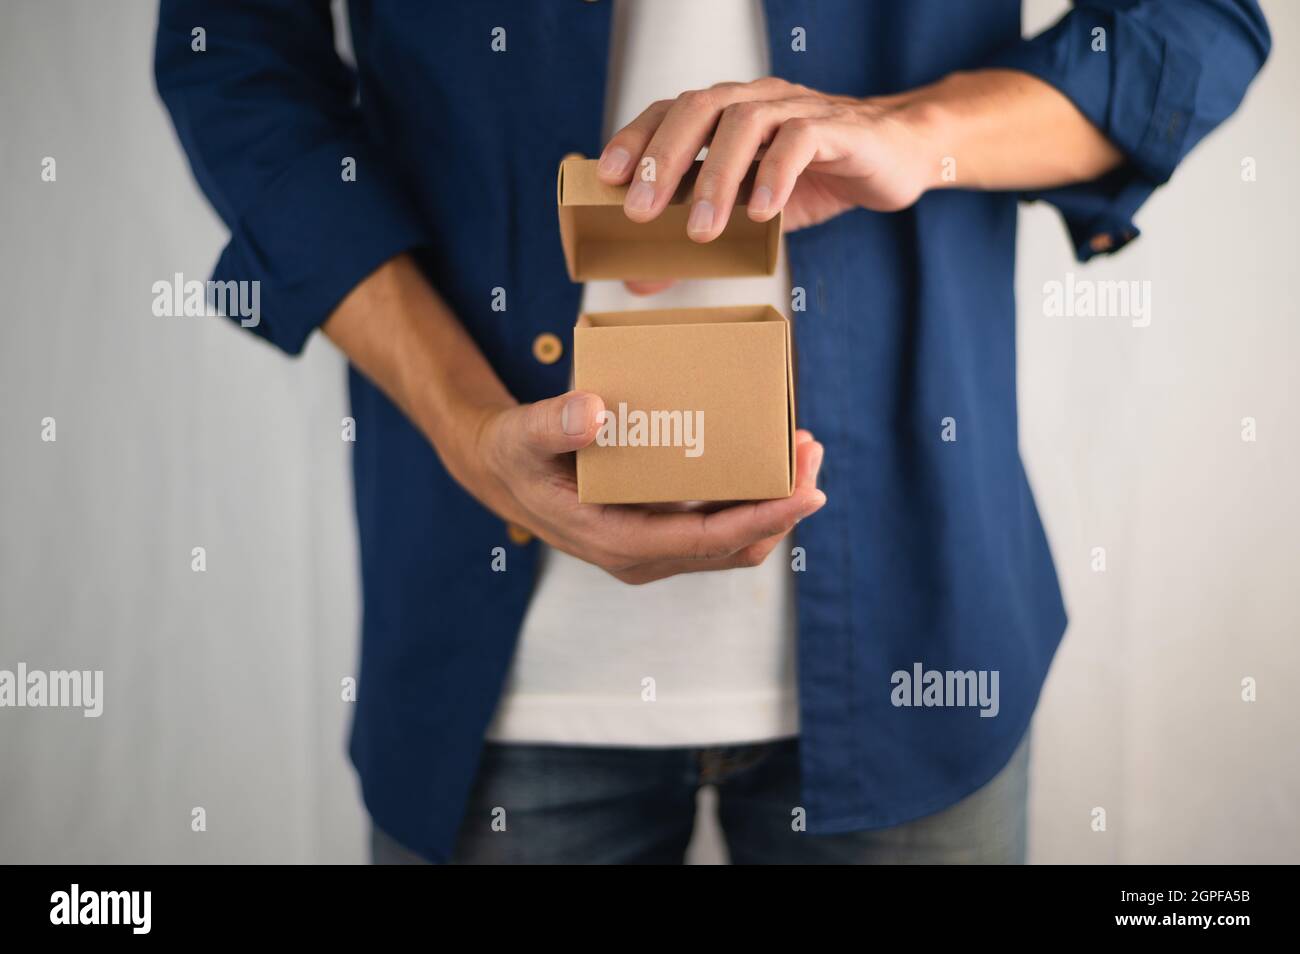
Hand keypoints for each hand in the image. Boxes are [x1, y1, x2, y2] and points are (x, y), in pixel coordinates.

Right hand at [472, 390, 825, 584]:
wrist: (501, 473)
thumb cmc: (513, 454)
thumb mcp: (521, 434)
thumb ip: (552, 425)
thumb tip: (592, 411)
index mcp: (616, 541)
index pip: (707, 539)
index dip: (763, 517)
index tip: (805, 492)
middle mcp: (642, 556)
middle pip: (734, 545)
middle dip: (783, 505)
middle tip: (811, 452)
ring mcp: (654, 549)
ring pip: (733, 542)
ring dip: (775, 504)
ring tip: (803, 450)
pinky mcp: (661, 533)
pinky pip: (719, 527)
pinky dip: (752, 498)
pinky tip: (769, 458)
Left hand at [596, 76, 940, 242]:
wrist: (896, 159)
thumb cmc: (815, 179)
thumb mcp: (749, 214)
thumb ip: (699, 241)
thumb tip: (639, 282)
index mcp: (730, 112)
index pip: (672, 110)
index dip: (637, 138)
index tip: (606, 178)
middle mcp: (758, 100)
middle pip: (699, 109)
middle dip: (664, 160)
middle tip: (639, 212)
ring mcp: (798, 110)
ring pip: (746, 124)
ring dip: (716, 177)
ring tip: (702, 231)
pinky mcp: (838, 129)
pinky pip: (801, 141)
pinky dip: (775, 175)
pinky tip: (760, 213)